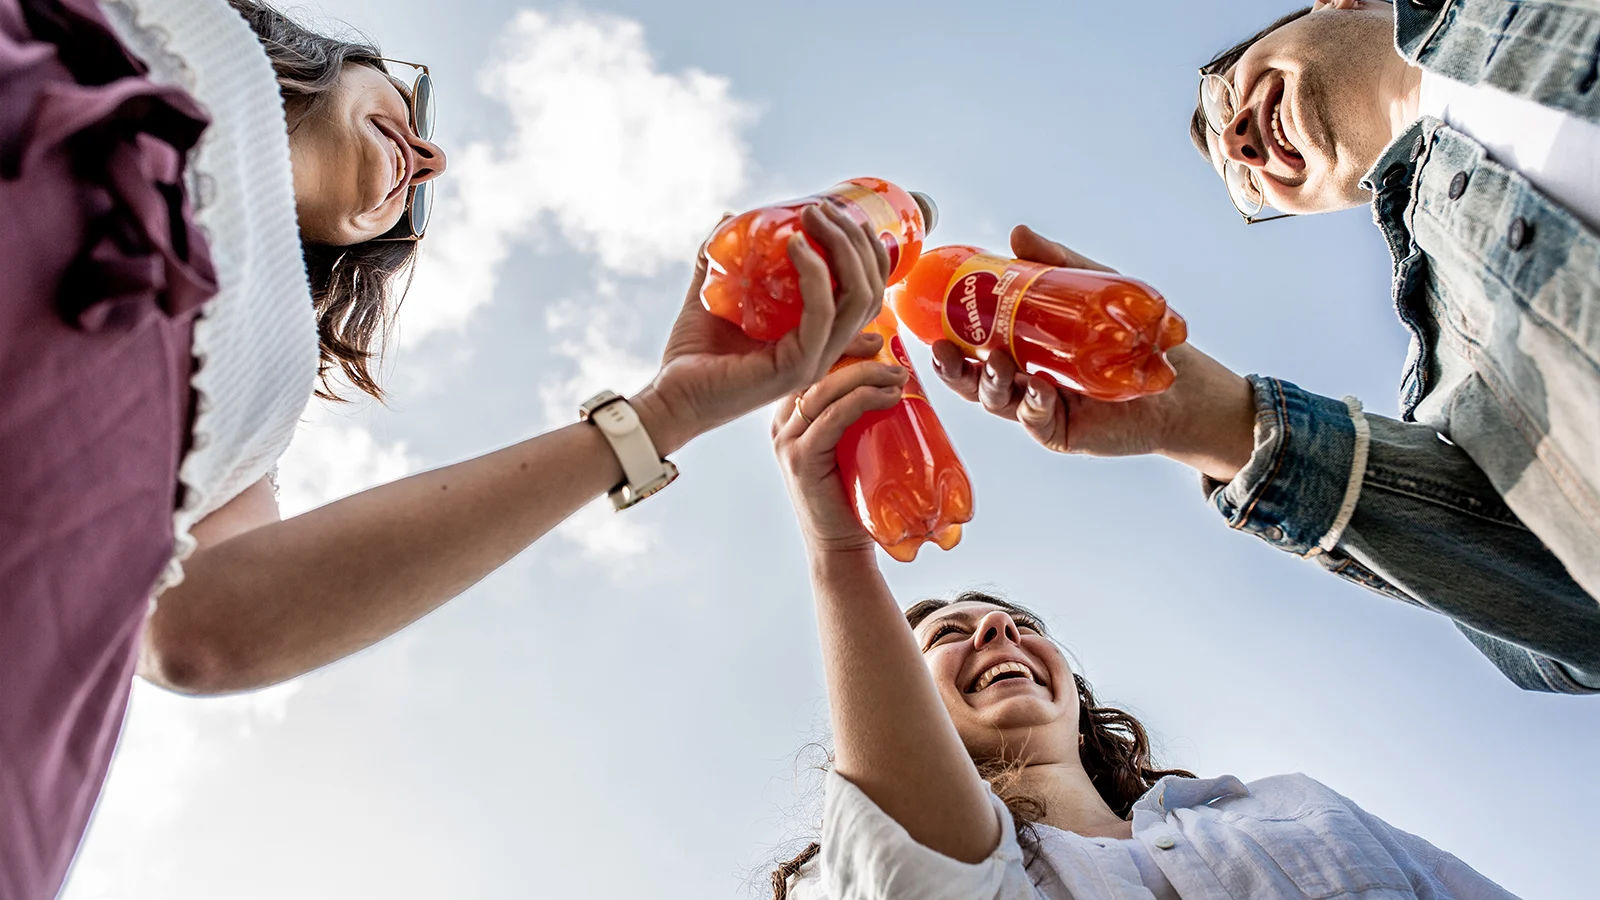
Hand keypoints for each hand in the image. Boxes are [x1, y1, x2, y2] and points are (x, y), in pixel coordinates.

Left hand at [632, 203, 891, 455]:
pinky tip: (795, 244)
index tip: (832, 210)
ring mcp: (815, 361)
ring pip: (857, 298)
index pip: (865, 289)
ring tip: (813, 216)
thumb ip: (725, 259)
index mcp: (816, 334)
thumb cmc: (693, 354)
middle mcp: (824, 348)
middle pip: (870, 289)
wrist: (670, 397)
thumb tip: (730, 216)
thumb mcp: (715, 294)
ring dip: (842, 248)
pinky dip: (814, 273)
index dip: (862, 247)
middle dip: (855, 239)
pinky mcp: (797, 367)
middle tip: (822, 207)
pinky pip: (822, 313)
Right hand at [771, 361, 908, 554]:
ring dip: (864, 375)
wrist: (839, 545)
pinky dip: (860, 401)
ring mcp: (787, 441)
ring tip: (897, 375)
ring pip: (822, 389)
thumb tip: (899, 379)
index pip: (811, 365)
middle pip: (813, 369)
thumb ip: (858, 415)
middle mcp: (782, 423)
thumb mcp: (852, 443)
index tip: (877, 336)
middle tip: (890, 350)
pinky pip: (829, 417)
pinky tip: (885, 396)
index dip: (841, 343)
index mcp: (791, 414)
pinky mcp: (800, 459)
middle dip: (854, 351)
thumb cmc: (852, 495)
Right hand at [930, 225, 1256, 480]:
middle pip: (975, 382)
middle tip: (946, 352)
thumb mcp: (1089, 291)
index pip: (974, 353)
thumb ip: (1054, 265)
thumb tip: (1017, 234)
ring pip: (999, 402)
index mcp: (1020, 354)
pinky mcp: (1062, 431)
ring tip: (997, 362)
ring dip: (990, 384)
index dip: (950, 348)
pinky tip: (1038, 390)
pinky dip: (1033, 406)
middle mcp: (1023, 383)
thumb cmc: (1129, 336)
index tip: (934, 333)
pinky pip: (1037, 421)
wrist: (1173, 378)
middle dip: (955, 371)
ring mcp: (1040, 409)